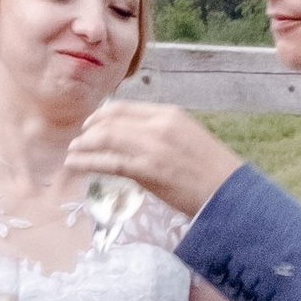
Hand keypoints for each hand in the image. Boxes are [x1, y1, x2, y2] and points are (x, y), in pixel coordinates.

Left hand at [66, 105, 244, 221]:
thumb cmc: (210, 169)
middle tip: (78, 141)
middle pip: (110, 121)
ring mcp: (152, 147)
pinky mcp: (147, 171)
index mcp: (168, 114)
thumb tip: (131, 136)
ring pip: (105, 140)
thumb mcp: (186, 136)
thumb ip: (160, 132)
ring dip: (82, 146)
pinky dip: (87, 162)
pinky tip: (76, 165)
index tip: (90, 125)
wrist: (229, 192)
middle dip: (88, 131)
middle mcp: (158, 125)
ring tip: (71, 153)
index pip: (123, 108)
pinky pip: (109, 163)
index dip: (101, 116)